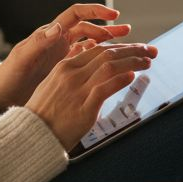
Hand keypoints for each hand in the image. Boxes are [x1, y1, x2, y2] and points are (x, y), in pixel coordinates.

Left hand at [0, 4, 130, 112]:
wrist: (2, 95)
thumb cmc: (9, 75)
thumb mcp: (23, 58)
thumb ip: (40, 41)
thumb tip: (57, 27)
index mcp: (50, 33)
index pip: (77, 14)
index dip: (95, 11)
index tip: (113, 14)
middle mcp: (58, 41)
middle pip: (88, 27)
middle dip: (107, 27)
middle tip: (126, 31)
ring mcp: (61, 55)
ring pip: (89, 43)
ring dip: (106, 42)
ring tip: (125, 43)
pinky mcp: (63, 69)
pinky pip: (85, 59)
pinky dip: (98, 58)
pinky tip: (108, 61)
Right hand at [25, 41, 158, 147]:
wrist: (32, 135)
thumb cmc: (43, 112)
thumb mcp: (53, 83)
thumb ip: (71, 69)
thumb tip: (87, 57)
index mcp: (64, 66)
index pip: (99, 49)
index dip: (122, 46)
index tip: (136, 48)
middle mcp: (71, 74)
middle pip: (108, 54)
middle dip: (133, 50)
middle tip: (150, 50)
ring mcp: (77, 90)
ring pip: (110, 67)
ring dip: (133, 62)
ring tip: (147, 62)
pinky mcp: (83, 107)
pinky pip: (105, 88)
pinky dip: (120, 80)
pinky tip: (132, 76)